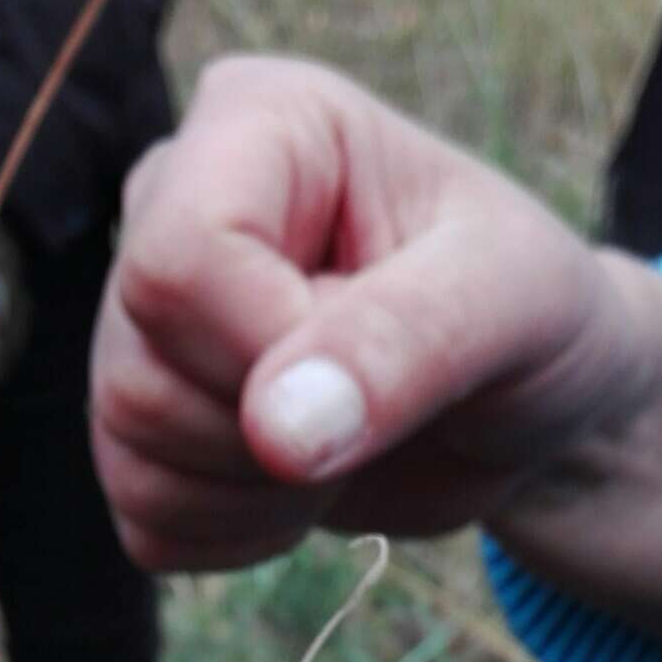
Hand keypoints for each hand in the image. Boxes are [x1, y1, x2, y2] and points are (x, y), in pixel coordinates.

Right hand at [92, 56, 661, 639]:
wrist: (526, 406)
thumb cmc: (533, 317)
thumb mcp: (512, 300)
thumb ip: (405, 342)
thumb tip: (275, 429)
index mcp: (253, 124)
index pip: (177, 264)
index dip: (264, 355)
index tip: (373, 379)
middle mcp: (170, 208)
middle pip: (139, 372)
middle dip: (270, 440)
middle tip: (377, 412)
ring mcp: (144, 324)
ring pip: (127, 452)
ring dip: (258, 496)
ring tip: (350, 447)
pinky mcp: (145, 427)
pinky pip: (144, 519)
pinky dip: (235, 537)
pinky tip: (306, 491)